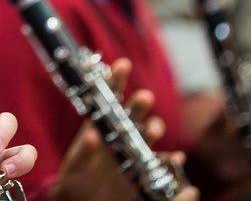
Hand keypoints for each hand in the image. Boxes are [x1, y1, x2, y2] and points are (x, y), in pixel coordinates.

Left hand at [48, 59, 197, 200]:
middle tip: (144, 97)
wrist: (84, 200)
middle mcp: (119, 136)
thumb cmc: (74, 179)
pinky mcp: (143, 173)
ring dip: (154, 129)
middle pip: (132, 114)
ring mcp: (133, 153)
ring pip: (147, 135)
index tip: (122, 64)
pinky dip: (169, 161)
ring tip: (154, 128)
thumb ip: (83, 151)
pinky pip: (159, 165)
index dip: (116, 80)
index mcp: (100, 127)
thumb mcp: (75, 165)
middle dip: (140, 104)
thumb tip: (92, 136)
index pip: (108, 98)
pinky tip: (175, 157)